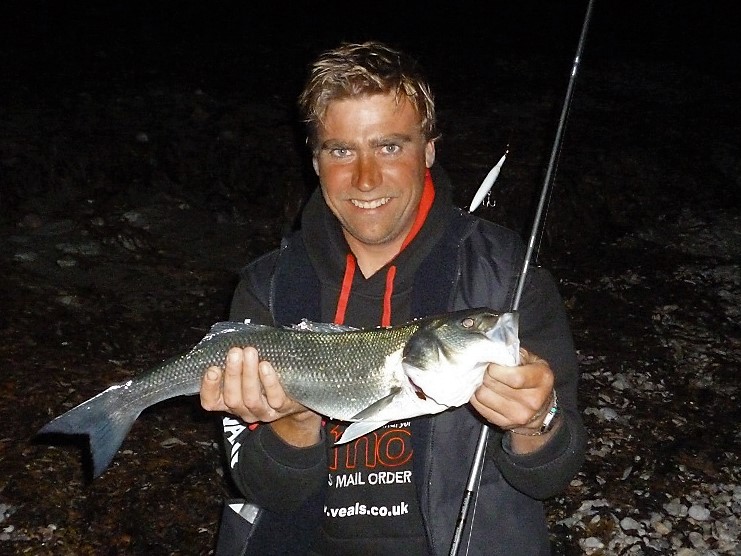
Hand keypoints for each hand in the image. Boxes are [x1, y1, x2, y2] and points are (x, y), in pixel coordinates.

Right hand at [200, 347, 321, 445]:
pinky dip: (269, 382)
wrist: (296, 395)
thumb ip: (235, 360)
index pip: (211, 402)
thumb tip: (227, 337)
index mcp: (230, 401)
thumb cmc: (264, 376)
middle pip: (232, 398)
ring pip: (251, 399)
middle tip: (234, 352)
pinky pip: (275, 398)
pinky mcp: (282, 408)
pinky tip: (266, 366)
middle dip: (232, 374)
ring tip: (250, 353)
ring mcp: (263, 411)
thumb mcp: (246, 369)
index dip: (209, 388)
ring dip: (249, 375)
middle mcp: (244, 410)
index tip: (212, 368)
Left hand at [470, 348, 557, 450]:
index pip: (514, 377)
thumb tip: (493, 350)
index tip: (492, 363)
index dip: (496, 368)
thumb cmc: (534, 379)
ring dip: (478, 384)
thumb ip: (515, 354)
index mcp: (542, 379)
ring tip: (483, 378)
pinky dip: (476, 396)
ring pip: (483, 396)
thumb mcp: (532, 361)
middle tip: (484, 368)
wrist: (541, 410)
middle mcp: (532, 401)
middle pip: (494, 385)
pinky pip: (479, 407)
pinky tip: (482, 389)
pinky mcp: (504, 424)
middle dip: (485, 373)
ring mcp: (518, 415)